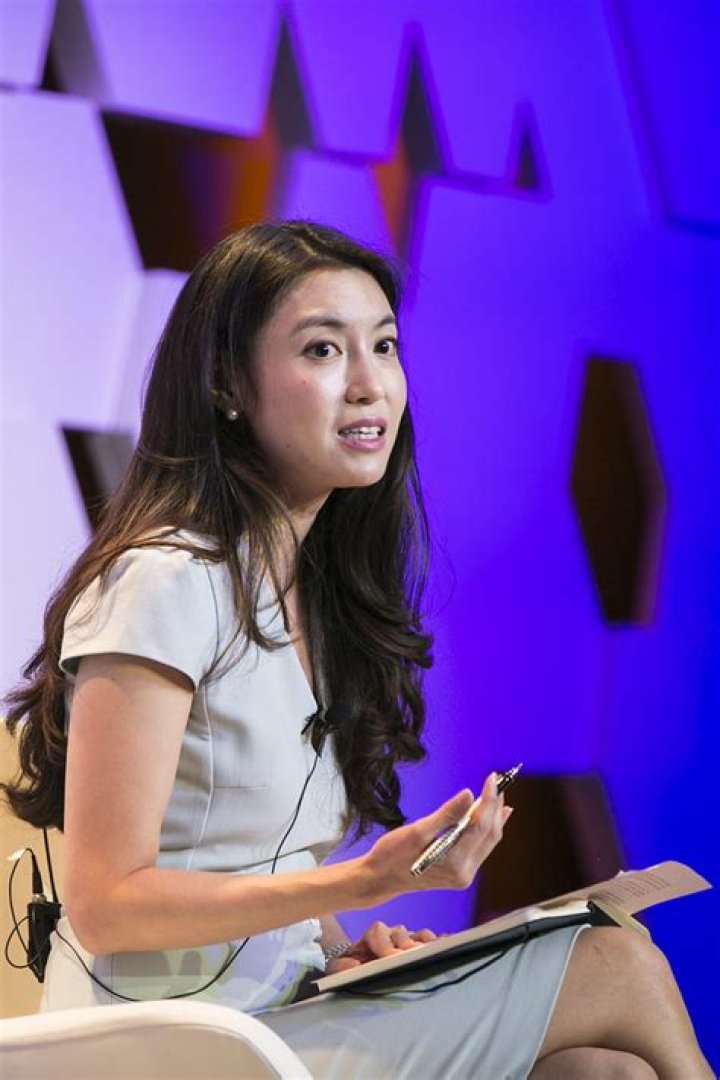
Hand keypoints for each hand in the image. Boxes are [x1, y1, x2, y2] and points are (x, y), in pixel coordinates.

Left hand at [326, 922, 436, 973]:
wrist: (357, 968)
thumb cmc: (350, 967)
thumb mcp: (337, 968)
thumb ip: (340, 967)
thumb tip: (353, 967)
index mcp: (370, 937)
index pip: (378, 932)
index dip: (385, 943)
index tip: (391, 957)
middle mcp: (390, 935)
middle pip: (400, 932)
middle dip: (407, 943)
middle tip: (416, 952)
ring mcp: (406, 940)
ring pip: (417, 934)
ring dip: (426, 940)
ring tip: (435, 946)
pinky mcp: (419, 948)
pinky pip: (431, 942)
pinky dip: (440, 941)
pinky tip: (448, 942)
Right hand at [360, 773, 512, 902]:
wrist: (379, 879)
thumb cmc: (392, 856)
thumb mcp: (417, 831)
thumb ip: (446, 814)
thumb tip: (469, 795)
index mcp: (454, 863)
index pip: (480, 825)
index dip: (489, 799)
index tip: (492, 778)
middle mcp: (464, 873)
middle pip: (490, 834)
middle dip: (496, 807)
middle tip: (499, 782)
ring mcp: (463, 876)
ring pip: (488, 842)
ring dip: (494, 817)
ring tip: (498, 794)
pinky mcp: (459, 873)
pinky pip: (480, 848)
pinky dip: (485, 829)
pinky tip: (492, 817)